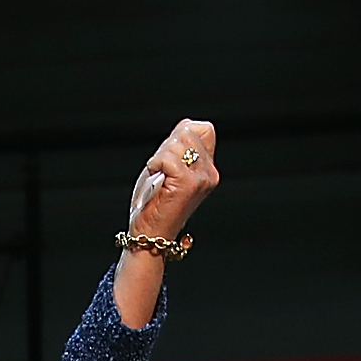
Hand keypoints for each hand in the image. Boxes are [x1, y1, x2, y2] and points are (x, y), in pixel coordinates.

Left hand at [126, 118, 219, 239]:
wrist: (150, 235)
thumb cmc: (154, 204)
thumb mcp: (169, 168)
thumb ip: (179, 146)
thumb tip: (185, 126)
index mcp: (208, 169)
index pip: (203, 128)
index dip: (181, 136)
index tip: (169, 159)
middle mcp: (210, 173)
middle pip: (187, 133)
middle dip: (166, 148)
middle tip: (160, 173)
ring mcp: (201, 178)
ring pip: (176, 143)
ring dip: (159, 158)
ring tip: (158, 179)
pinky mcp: (188, 183)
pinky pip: (166, 158)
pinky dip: (155, 166)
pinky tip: (155, 181)